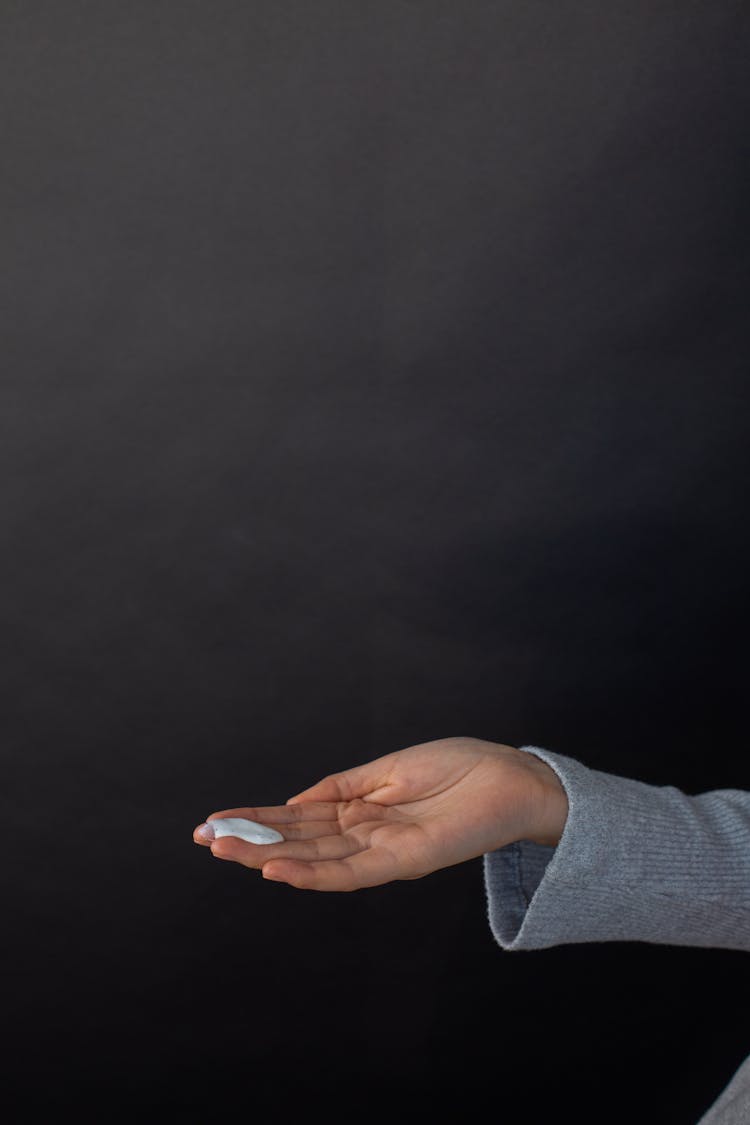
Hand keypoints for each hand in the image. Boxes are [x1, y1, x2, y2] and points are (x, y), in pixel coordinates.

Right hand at [192, 736, 567, 891]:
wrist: (511, 777)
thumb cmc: (457, 768)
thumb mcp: (385, 770)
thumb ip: (338, 789)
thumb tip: (293, 802)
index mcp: (357, 810)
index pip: (296, 819)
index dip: (255, 820)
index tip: (213, 820)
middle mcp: (363, 835)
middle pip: (297, 842)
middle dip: (249, 841)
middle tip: (204, 839)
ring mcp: (381, 850)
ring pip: (314, 861)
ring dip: (268, 858)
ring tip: (225, 851)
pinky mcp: (404, 860)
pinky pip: (351, 872)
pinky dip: (313, 873)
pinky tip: (277, 868)